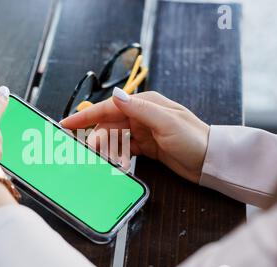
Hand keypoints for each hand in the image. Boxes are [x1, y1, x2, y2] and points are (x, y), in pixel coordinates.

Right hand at [60, 88, 209, 182]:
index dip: (86, 116)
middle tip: (85, 151)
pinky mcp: (146, 146)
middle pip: (108, 124)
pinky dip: (116, 155)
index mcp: (145, 104)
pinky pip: (124, 149)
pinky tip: (114, 163)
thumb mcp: (166, 122)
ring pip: (114, 138)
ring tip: (101, 160)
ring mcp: (143, 131)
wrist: (210, 160)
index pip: (109, 107)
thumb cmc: (193, 139)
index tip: (66, 123)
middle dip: (95, 137)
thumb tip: (116, 94)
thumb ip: (139, 109)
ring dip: (106, 148)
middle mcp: (141, 115)